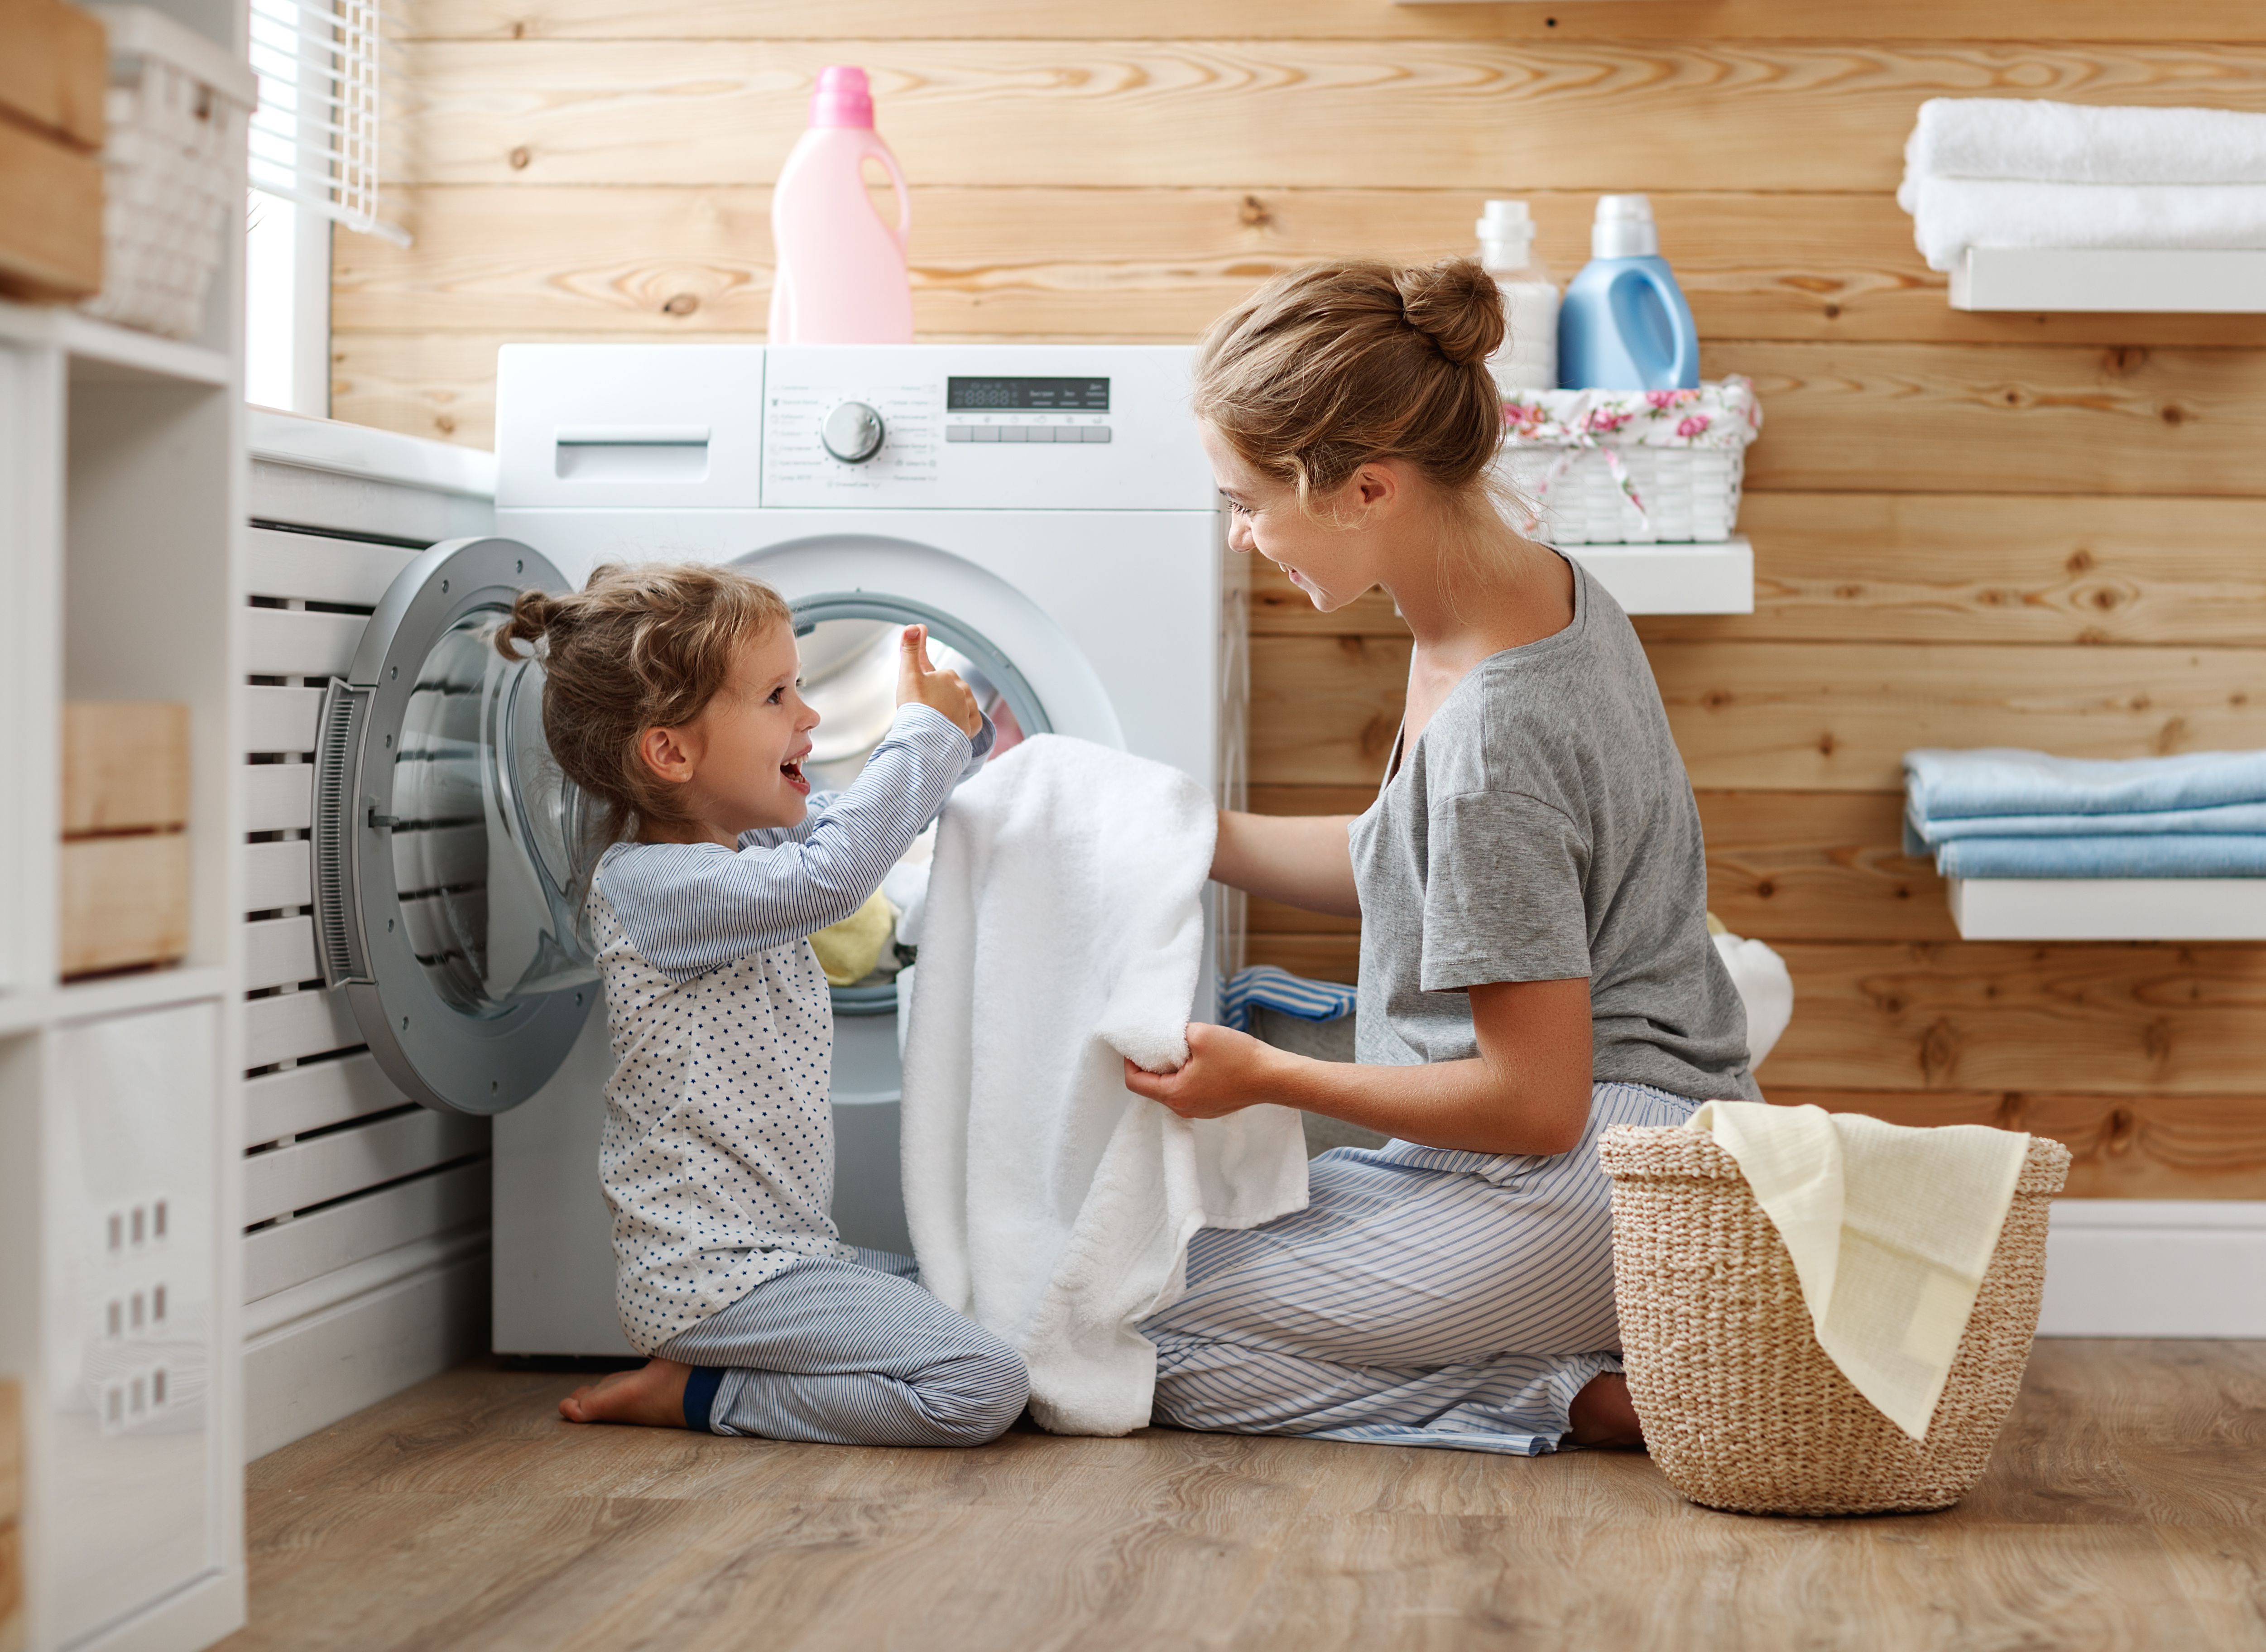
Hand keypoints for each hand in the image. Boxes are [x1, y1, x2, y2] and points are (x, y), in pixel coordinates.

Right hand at [896, 625, 982, 736]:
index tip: (920, 696)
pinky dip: (964, 724)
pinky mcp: (971, 726)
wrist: (923, 736)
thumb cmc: (914, 704)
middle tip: (924, 709)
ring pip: (961, 706)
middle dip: (939, 698)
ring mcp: (968, 709)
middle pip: (949, 692)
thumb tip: (914, 625)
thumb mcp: (908, 673)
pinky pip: (972, 723)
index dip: (926, 685)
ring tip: (935, 720)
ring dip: (951, 710)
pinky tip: (953, 727)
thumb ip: (910, 649)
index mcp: (948, 675)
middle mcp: (962, 690)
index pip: (937, 676)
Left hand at [1122, 1022, 1279, 1119]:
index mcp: (1175, 1095)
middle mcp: (1183, 1108)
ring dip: (1170, 1068)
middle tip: (1158, 1041)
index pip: (1135, 1082)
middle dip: (1151, 1063)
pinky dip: (1186, 1074)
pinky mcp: (1211, 1105)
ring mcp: (1198, 1110)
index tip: (1134, 1044)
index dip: (1129, 1061)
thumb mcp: (1200, 1034)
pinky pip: (1188, 1090)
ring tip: (1181, 1047)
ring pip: (1171, 1088)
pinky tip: (1198, 1058)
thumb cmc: (1240, 1058)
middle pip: (1152, 1086)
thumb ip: (1174, 1034)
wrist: (1274, 1076)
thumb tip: (1165, 1036)